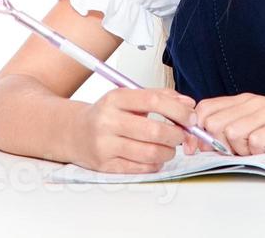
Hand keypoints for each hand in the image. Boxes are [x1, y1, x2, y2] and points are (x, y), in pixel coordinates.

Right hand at [70, 87, 198, 173]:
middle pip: (154, 130)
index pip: (154, 101)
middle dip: (176, 135)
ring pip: (149, 152)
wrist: (74, 132)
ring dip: (168, 152)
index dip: (178, 110)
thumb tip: (187, 103)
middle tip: (182, 135)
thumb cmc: (106, 114)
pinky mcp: (105, 165)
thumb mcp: (128, 97)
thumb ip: (159, 96)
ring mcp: (105, 145)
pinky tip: (155, 157)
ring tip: (169, 147)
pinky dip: (155, 164)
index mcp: (115, 98)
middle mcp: (108, 121)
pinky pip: (139, 168)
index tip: (190, 117)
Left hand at [187, 93, 264, 155]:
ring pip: (231, 133)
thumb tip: (202, 143)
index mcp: (244, 101)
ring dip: (241, 150)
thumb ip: (234, 126)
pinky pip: (255, 141)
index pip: (204, 109)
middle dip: (219, 144)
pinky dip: (258, 152)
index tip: (202, 148)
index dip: (197, 131)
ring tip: (258, 150)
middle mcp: (253, 102)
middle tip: (238, 152)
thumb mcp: (259, 122)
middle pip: (213, 123)